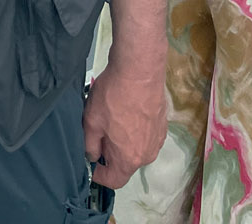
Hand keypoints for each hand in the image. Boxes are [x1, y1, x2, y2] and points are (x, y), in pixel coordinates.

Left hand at [83, 62, 166, 188]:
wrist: (140, 70)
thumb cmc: (113, 96)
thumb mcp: (91, 121)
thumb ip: (90, 145)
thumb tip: (93, 156)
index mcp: (129, 159)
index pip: (114, 180)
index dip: (100, 175)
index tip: (91, 164)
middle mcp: (147, 154)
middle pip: (125, 163)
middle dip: (110, 152)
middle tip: (99, 131)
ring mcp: (157, 139)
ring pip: (135, 148)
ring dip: (123, 139)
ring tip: (112, 117)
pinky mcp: (162, 124)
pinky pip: (145, 135)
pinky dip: (135, 129)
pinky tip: (126, 110)